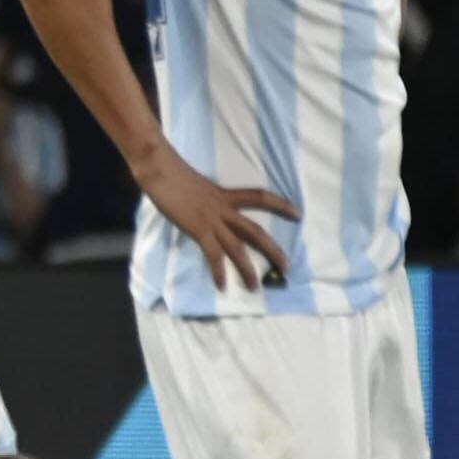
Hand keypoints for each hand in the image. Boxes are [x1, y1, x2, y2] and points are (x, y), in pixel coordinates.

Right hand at [134, 143, 299, 290]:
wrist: (161, 171)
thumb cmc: (172, 173)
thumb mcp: (196, 184)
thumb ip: (203, 196)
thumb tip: (201, 204)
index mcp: (225, 195)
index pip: (260, 197)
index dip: (280, 205)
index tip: (298, 214)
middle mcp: (224, 209)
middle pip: (256, 232)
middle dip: (273, 250)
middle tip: (286, 266)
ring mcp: (212, 221)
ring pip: (238, 248)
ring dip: (247, 269)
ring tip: (255, 287)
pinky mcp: (198, 230)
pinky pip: (213, 255)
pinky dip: (218, 271)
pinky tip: (221, 286)